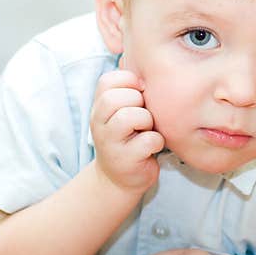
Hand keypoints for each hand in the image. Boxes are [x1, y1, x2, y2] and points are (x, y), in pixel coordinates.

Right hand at [90, 69, 163, 193]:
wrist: (119, 179)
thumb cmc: (129, 138)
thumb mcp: (123, 112)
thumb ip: (130, 91)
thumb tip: (147, 75)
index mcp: (98, 107)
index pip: (107, 80)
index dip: (129, 82)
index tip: (139, 95)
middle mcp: (98, 123)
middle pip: (116, 98)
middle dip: (138, 102)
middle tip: (143, 117)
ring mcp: (109, 143)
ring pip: (131, 117)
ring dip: (147, 121)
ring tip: (147, 131)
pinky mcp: (125, 160)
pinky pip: (148, 140)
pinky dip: (156, 142)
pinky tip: (152, 147)